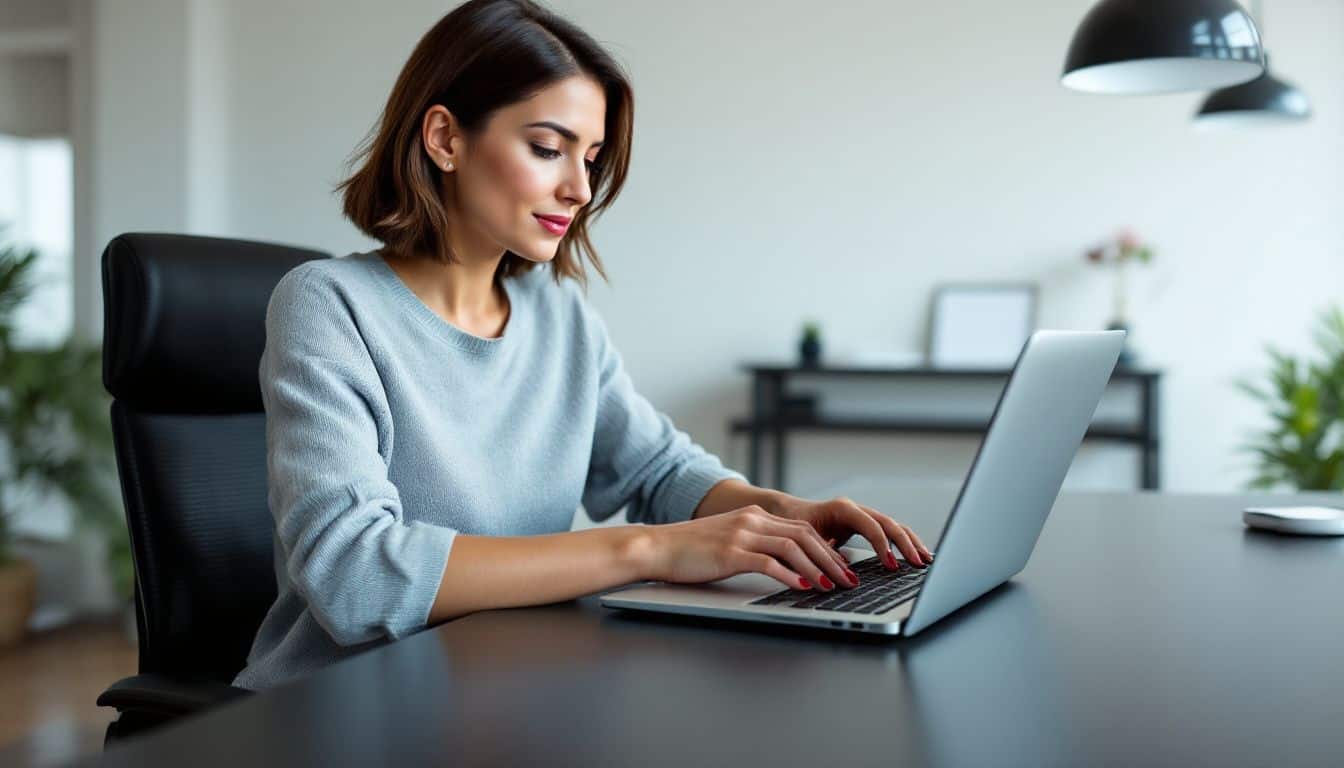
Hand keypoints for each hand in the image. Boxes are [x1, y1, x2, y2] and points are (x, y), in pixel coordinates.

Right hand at [641, 505, 860, 591]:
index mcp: (754, 516)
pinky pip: (769, 562)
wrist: (656, 547)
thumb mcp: (728, 541)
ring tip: (833, 586)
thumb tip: (785, 566)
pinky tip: (803, 587)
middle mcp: (752, 520)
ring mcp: (741, 534)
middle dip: (831, 560)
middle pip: (804, 536)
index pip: (802, 529)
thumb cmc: (690, 551)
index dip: (827, 549)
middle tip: (849, 580)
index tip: (842, 567)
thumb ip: (755, 546)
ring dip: (818, 568)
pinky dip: (790, 575)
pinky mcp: (730, 552)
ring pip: (792, 547)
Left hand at [773, 496, 933, 569]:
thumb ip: (823, 552)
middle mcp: (855, 509)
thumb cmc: (791, 526)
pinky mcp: (864, 526)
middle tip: (919, 564)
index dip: (883, 545)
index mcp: (842, 508)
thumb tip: (844, 571)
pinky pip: (889, 532)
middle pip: (889, 523)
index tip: (891, 566)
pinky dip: (904, 543)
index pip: (871, 526)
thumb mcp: (804, 539)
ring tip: (927, 560)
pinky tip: (916, 556)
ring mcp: (861, 516)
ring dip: (911, 543)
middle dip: (906, 544)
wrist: (785, 513)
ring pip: (894, 526)